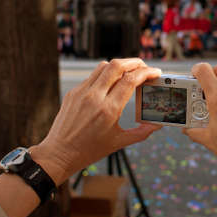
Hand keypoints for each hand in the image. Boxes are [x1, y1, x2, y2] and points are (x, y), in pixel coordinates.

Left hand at [30, 58, 161, 184]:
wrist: (59, 154)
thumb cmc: (89, 150)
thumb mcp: (119, 142)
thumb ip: (141, 132)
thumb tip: (157, 125)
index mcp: (108, 110)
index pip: (130, 80)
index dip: (146, 72)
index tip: (155, 72)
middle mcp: (94, 98)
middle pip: (117, 66)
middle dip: (134, 62)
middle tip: (144, 66)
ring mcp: (82, 93)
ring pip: (104, 66)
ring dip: (120, 65)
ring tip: (130, 71)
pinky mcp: (74, 93)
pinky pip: (93, 76)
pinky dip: (106, 74)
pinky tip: (112, 82)